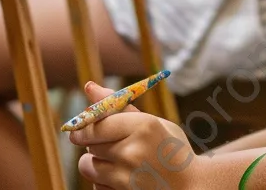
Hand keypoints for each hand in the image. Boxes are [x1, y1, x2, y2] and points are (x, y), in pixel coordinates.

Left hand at [71, 82, 204, 188]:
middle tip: (107, 143)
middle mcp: (132, 152)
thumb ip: (119, 107)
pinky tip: (123, 179)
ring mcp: (126, 178)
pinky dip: (102, 182)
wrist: (189, 186)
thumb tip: (89, 86)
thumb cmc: (170, 149)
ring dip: (95, 162)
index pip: (97, 125)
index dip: (83, 128)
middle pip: (89, 145)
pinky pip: (95, 185)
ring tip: (117, 161)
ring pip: (88, 166)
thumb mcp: (152, 123)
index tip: (77, 130)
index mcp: (144, 126)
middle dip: (92, 143)